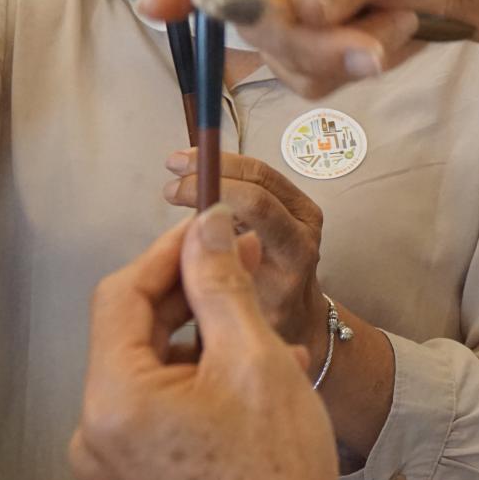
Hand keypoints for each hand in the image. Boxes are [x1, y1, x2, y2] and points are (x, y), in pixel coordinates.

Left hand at [70, 206, 345, 479]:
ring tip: (270, 342)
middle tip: (245, 268)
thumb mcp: (255, 359)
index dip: (169, 252)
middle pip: (134, 335)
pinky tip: (253, 388)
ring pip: (151, 376)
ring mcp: (110, 469)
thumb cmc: (275, 476)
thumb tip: (206, 229)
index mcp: (113, 399)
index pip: (121, 294)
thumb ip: (222, 286)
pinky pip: (158, 417)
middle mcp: (95, 436)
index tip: (211, 229)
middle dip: (193, 298)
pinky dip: (200, 390)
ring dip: (205, 345)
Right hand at [139, 0, 457, 97]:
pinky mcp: (301, 57)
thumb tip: (302, 7)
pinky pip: (314, 80)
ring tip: (397, 18)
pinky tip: (385, 34)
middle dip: (316, 41)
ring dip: (348, 51)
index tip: (157, 7)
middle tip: (372, 43)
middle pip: (255, 24)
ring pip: (288, 59)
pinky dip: (357, 65)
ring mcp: (278, 19)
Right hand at [163, 151, 328, 361]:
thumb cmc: (268, 317)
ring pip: (258, 170)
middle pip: (260, 178)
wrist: (300, 314)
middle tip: (172, 169)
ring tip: (177, 163)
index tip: (174, 192)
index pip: (259, 204)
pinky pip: (257, 176)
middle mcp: (305, 223)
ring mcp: (302, 208)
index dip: (213, 190)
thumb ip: (221, 275)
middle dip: (212, 168)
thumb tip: (191, 234)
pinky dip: (225, 168)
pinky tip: (193, 170)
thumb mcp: (242, 309)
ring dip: (216, 162)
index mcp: (295, 250)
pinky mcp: (292, 200)